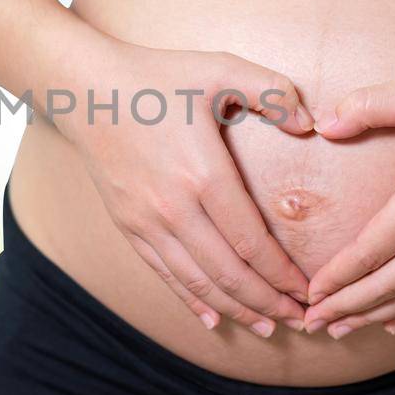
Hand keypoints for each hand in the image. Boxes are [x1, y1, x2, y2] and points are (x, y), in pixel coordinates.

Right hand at [55, 40, 315, 336]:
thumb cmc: (156, 78)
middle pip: (228, 273)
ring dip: (236, 310)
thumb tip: (308, 125)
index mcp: (202, 174)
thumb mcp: (219, 67)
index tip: (308, 289)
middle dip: (268, 302)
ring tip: (267, 327)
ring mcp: (147, 222)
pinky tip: (213, 319)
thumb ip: (272, 91)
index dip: (282, 274)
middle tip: (302, 319)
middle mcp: (174, 208)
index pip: (251, 241)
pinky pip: (164, 274)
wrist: (86, 90)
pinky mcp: (129, 227)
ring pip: (198, 282)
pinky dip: (192, 301)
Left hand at [302, 75, 394, 337]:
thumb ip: (369, 105)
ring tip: (340, 329)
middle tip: (312, 322)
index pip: (373, 250)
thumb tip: (324, 125)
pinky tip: (389, 322)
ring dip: (375, 315)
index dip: (339, 277)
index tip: (310, 293)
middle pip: (390, 284)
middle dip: (348, 307)